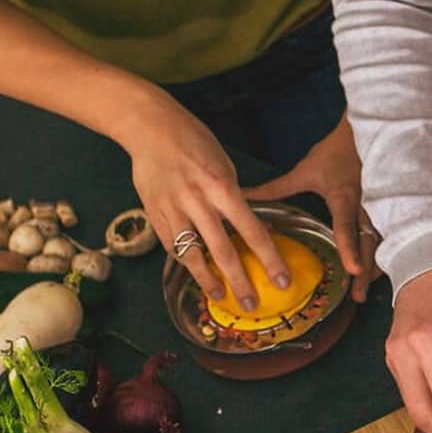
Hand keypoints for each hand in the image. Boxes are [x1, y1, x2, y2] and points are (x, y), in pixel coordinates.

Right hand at [125, 95, 288, 311]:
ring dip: (209, 281)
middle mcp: (198, 202)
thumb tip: (252, 226)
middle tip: (252, 304)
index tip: (281, 279)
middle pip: (223, 251)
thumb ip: (235, 197)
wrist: (150, 128)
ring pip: (192, 256)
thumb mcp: (223, 164)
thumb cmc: (193, 140)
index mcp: (222, 187)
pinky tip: (195, 272)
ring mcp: (173, 210)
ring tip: (221, 296)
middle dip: (241, 282)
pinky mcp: (154, 214)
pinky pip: (172, 245)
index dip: (269, 259)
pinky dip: (185, 261)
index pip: (252, 231)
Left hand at [244, 116, 379, 301]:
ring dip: (375, 266)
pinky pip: (388, 236)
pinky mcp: (388, 209)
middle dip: (364, 271)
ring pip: (381, 243)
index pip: (345, 227)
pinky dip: (383, 254)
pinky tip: (376, 271)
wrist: (369, 134)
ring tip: (364, 290)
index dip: (349, 248)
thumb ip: (276, 189)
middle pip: (368, 244)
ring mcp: (380, 208)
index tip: (352, 269)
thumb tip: (243, 196)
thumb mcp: (305, 171)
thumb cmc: (335, 153)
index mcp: (344, 198)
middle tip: (356, 296)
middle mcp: (366, 207)